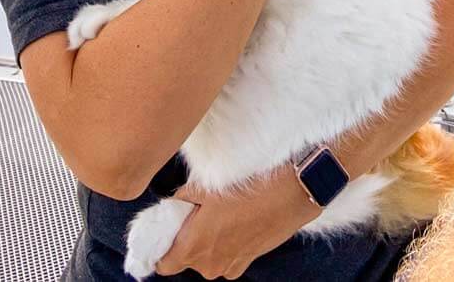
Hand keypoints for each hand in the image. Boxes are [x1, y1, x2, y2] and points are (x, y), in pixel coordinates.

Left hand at [155, 164, 322, 278]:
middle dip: (187, 238)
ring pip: (207, 258)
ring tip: (222, 213)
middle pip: (186, 259)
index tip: (167, 230)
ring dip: (208, 241)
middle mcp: (209, 265)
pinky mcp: (247, 263)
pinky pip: (226, 258)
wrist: (292, 192)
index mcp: (193, 248)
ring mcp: (229, 266)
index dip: (161, 247)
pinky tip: (237, 221)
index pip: (163, 264)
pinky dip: (227, 243)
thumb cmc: (249, 188)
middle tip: (198, 212)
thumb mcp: (207, 186)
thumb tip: (173, 205)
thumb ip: (182, 200)